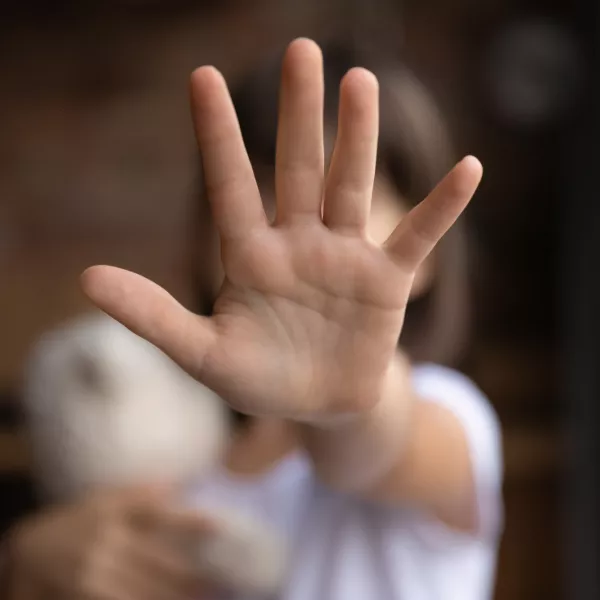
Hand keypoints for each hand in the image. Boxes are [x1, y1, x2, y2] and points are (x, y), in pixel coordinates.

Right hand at [10, 486, 212, 599]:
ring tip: (209, 596)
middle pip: (159, 562)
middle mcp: (108, 542)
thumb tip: (182, 483)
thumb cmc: (78, 519)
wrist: (29, 551)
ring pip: (147, 590)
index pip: (160, 514)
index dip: (191, 521)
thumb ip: (142, 493)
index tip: (222, 526)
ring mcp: (96, 574)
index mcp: (115, 511)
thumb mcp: (106, 498)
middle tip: (225, 580)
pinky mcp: (90, 597)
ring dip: (179, 596)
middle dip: (194, 575)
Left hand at [81, 38, 481, 421]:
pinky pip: (417, 237)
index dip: (217, 136)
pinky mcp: (386, 283)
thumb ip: (154, 315)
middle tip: (301, 50)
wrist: (318, 405)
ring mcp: (345, 258)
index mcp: (250, 258)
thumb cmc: (259, 380)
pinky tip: (469, 169)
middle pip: (297, 169)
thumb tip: (88, 277)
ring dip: (358, 138)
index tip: (203, 77)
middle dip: (299, 113)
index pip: (229, 187)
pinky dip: (441, 208)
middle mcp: (298, 244)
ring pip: (351, 186)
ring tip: (360, 81)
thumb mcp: (202, 354)